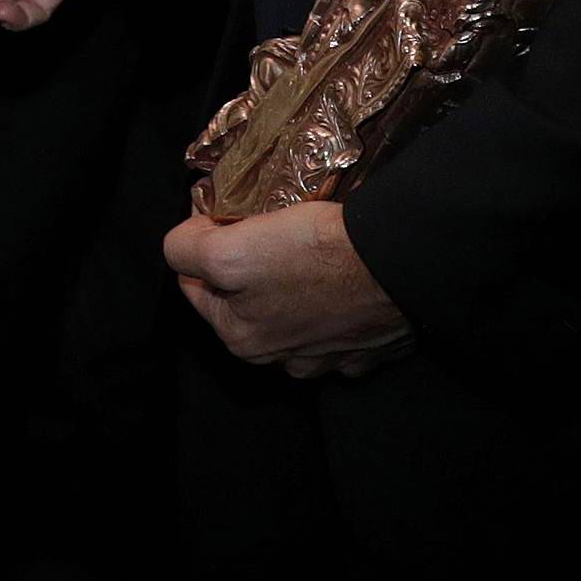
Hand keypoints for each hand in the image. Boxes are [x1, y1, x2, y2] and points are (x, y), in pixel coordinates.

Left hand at [163, 203, 414, 378]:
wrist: (398, 264)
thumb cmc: (312, 256)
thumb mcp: (227, 251)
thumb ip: (186, 250)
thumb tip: (183, 244)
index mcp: (241, 340)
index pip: (195, 284)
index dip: (202, 245)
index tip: (224, 219)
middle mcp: (283, 360)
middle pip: (243, 299)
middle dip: (246, 266)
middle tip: (264, 231)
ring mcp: (331, 357)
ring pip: (290, 309)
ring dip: (290, 284)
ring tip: (304, 250)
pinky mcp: (371, 344)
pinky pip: (340, 318)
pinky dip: (336, 299)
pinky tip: (341, 277)